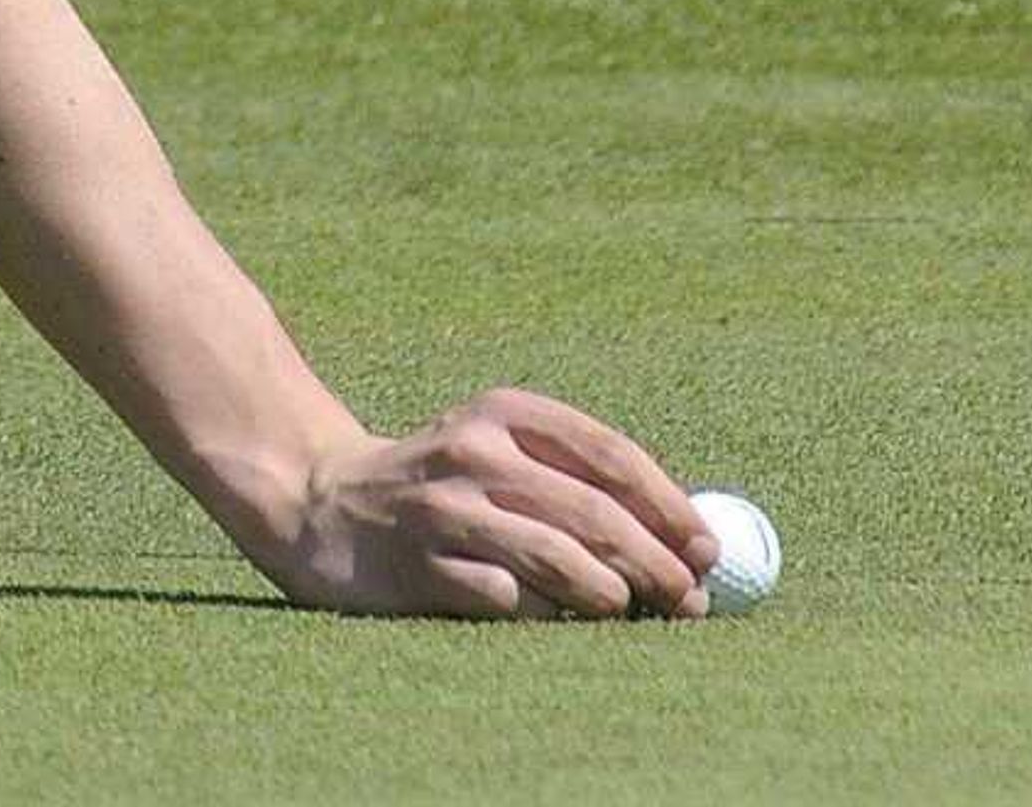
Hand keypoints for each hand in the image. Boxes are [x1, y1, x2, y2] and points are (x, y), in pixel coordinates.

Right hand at [256, 386, 719, 618]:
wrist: (324, 502)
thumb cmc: (444, 482)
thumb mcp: (501, 450)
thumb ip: (579, 478)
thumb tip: (688, 535)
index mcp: (505, 412)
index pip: (608, 453)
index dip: (667, 504)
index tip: (707, 547)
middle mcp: (475, 453)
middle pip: (589, 510)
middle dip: (653, 561)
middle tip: (691, 600)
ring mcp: (444, 510)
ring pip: (552, 556)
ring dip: (608, 592)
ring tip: (632, 610)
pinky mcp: (418, 566)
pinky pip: (503, 599)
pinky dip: (542, 613)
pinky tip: (559, 620)